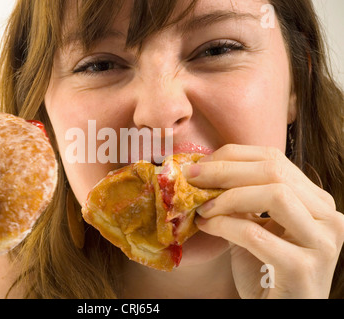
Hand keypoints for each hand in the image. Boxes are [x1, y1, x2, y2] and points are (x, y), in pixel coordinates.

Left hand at [185, 144, 343, 298]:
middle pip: (274, 172)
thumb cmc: (265, 267)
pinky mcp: (303, 268)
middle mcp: (328, 217)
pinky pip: (255, 234)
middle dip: (224, 171)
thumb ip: (240, 198)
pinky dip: (224, 225)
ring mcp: (320, 243)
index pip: (274, 158)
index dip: (232, 156)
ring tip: (203, 208)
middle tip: (192, 177)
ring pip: (274, 195)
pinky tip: (207, 227)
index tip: (200, 164)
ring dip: (228, 197)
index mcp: (316, 201)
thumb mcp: (254, 225)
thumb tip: (203, 169)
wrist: (279, 310)